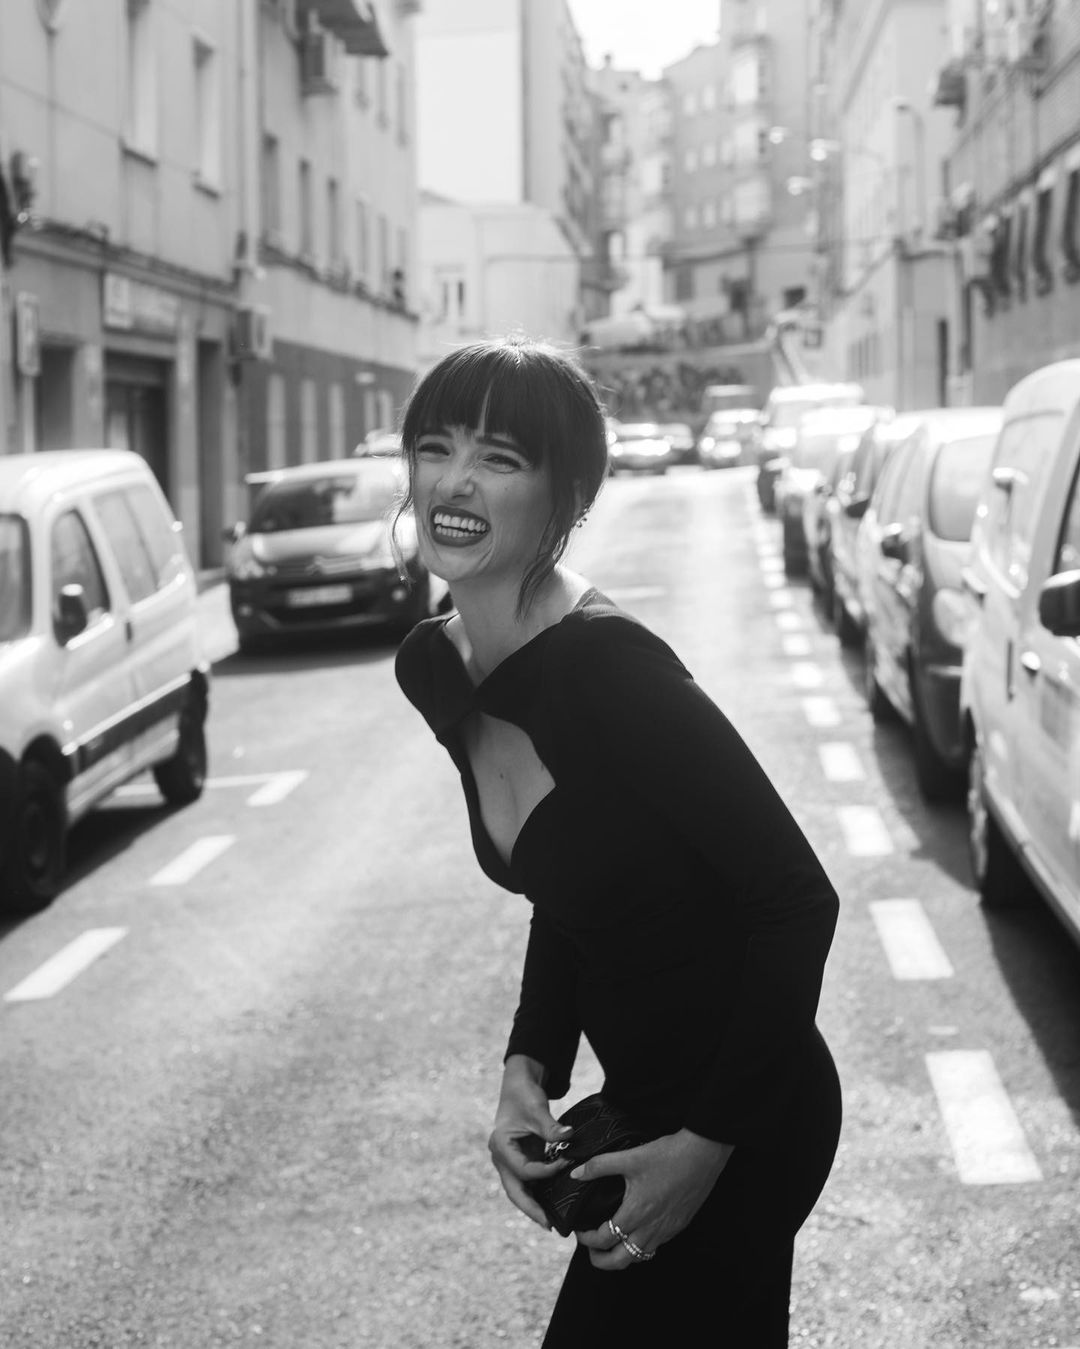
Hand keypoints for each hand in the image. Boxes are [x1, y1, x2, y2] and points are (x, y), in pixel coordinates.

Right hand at [488, 1056, 574, 1229]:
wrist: (518, 1086)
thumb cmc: (524, 1095)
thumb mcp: (537, 1108)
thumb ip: (551, 1126)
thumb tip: (569, 1136)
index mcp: (500, 1145)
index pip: (524, 1169)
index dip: (546, 1171)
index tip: (567, 1163)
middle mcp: (501, 1157)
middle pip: (514, 1190)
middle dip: (531, 1209)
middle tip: (550, 1226)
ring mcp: (508, 1161)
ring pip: (518, 1190)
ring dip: (533, 1206)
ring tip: (551, 1223)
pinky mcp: (518, 1161)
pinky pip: (526, 1183)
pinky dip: (536, 1194)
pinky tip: (550, 1204)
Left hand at [573, 1129, 733, 1268]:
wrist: (702, 1155)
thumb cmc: (667, 1156)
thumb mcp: (630, 1157)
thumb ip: (600, 1165)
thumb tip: (576, 1173)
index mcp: (635, 1213)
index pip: (604, 1240)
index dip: (587, 1239)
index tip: (579, 1231)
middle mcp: (650, 1228)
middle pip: (620, 1261)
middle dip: (601, 1261)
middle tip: (591, 1251)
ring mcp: (666, 1230)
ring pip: (639, 1257)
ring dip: (622, 1256)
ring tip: (612, 1244)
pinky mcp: (678, 1226)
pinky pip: (655, 1247)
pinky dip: (640, 1248)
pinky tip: (637, 1233)